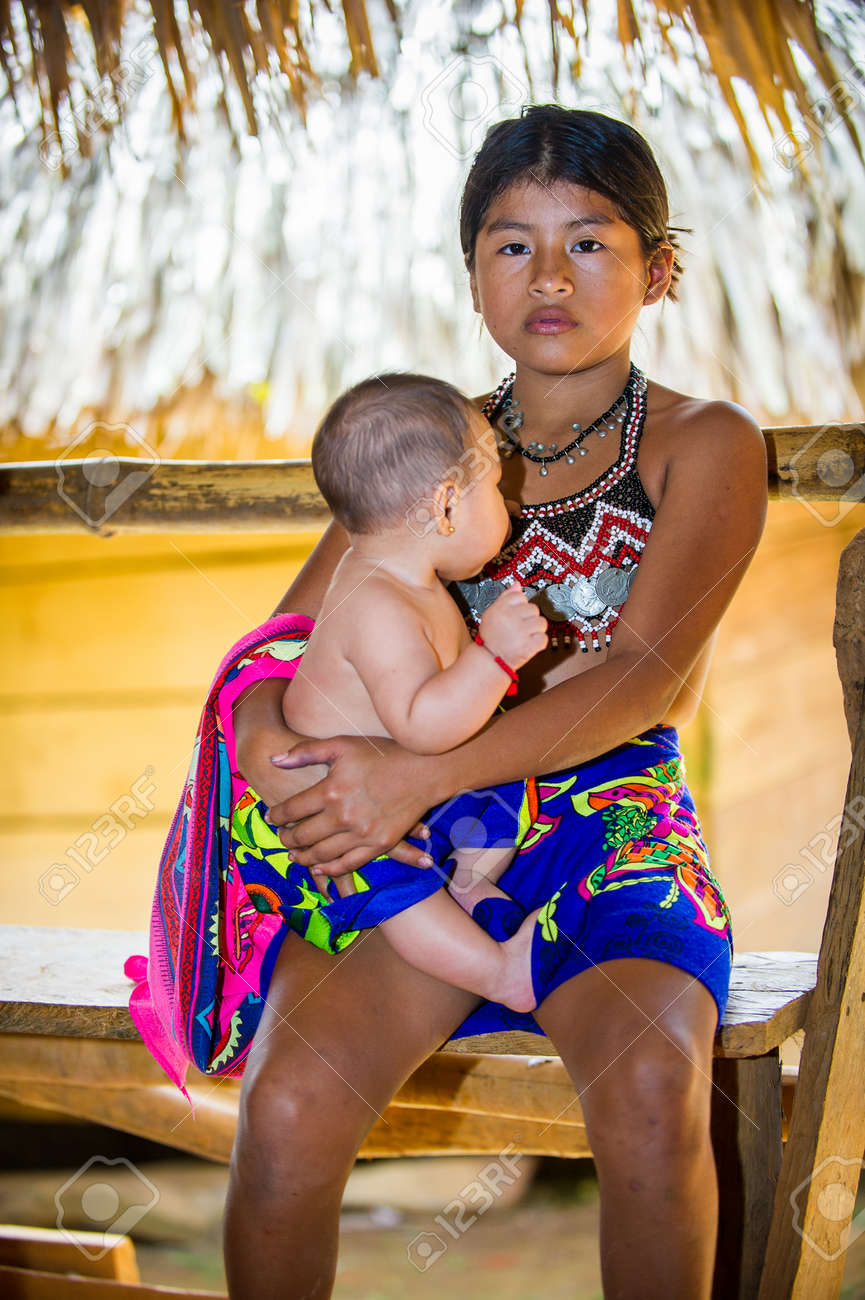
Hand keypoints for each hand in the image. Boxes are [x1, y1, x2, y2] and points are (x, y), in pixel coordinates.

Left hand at [268, 734, 438, 875]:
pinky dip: (330, 869)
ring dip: (303, 857)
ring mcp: (362, 834)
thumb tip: (274, 760)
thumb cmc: (382, 753)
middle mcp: (343, 816)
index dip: (276, 815)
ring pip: (322, 854)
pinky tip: (319, 868)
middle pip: (303, 835)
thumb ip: (306, 752)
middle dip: (286, 838)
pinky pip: (348, 864)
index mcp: (331, 790)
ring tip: (294, 854)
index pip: (291, 810)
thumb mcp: (341, 745)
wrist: (425, 769)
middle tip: (279, 836)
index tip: (271, 816)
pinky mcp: (379, 845)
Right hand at [478, 581, 547, 668]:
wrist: (489, 659)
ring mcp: (520, 632)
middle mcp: (510, 618)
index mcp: (501, 608)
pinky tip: (528, 643)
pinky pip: (543, 638)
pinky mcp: (528, 646)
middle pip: (534, 609)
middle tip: (520, 628)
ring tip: (524, 636)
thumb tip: (517, 584)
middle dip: (529, 618)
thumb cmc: (491, 637)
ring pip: (542, 623)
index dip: (520, 606)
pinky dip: (538, 643)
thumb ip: (506, 597)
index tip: (516, 614)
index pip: (520, 596)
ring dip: (536, 631)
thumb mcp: (492, 613)